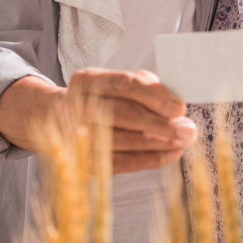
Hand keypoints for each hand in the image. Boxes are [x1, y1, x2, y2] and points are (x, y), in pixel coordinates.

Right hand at [58, 67, 196, 173]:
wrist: (54, 119)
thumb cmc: (98, 98)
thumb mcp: (113, 83)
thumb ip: (142, 86)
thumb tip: (174, 104)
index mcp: (87, 80)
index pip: (123, 84)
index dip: (153, 95)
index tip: (179, 107)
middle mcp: (76, 106)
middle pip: (121, 114)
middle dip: (159, 124)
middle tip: (187, 129)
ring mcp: (76, 136)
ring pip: (122, 141)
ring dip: (157, 143)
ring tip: (182, 142)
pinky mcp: (83, 161)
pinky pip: (121, 162)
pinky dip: (149, 159)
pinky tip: (170, 154)